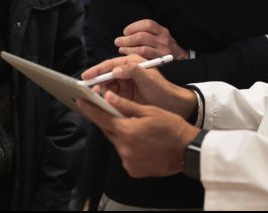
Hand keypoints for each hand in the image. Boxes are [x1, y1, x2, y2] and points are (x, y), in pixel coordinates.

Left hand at [78, 92, 199, 177]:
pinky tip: (142, 144)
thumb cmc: (171, 127)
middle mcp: (123, 147)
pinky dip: (129, 148)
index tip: (80, 101)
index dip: (90, 109)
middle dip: (109, 122)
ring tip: (137, 130)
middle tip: (114, 113)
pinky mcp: (133, 170)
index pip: (101, 118)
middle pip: (109, 131)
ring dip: (122, 136)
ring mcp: (127, 161)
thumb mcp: (150, 111)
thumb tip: (107, 97)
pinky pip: (125, 156)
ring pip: (118, 144)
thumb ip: (126, 106)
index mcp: (126, 130)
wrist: (187, 150)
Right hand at [81, 54, 196, 116]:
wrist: (172, 105)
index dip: (97, 70)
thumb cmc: (161, 89)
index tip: (86, 76)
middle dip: (96, 81)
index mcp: (132, 63)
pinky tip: (99, 103)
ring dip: (99, 91)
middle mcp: (126, 72)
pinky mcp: (125, 96)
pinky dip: (104, 99)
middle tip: (88, 90)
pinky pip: (111, 96)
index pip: (111, 64)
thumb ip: (133, 71)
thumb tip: (115, 70)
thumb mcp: (148, 77)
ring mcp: (125, 84)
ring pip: (107, 86)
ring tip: (93, 97)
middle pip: (106, 75)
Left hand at [115, 19, 188, 59]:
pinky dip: (134, 57)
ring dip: (128, 49)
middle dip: (127, 39)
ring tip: (121, 49)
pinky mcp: (160, 62)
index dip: (134, 27)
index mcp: (163, 31)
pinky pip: (144, 59)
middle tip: (118, 41)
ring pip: (142, 49)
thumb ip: (148, 33)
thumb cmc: (165, 47)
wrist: (181, 60)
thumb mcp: (160, 36)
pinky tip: (128, 58)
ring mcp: (162, 52)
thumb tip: (127, 33)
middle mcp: (163, 40)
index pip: (147, 24)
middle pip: (142, 36)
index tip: (125, 31)